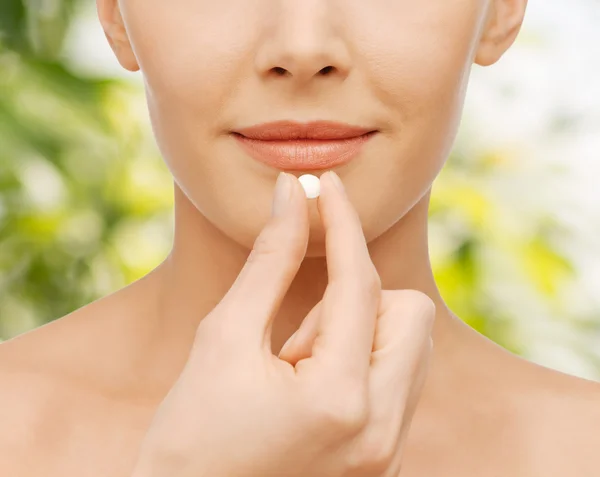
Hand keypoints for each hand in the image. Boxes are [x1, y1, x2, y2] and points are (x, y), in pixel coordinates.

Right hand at [131, 171, 434, 476]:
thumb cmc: (190, 437)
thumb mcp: (222, 339)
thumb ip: (269, 261)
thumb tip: (291, 196)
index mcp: (339, 400)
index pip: (359, 283)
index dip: (341, 223)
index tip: (327, 185)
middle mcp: (381, 432)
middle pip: (412, 313)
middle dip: (360, 298)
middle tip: (298, 331)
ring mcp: (388, 453)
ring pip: (411, 347)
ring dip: (361, 332)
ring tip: (300, 364)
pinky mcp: (385, 461)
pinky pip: (399, 382)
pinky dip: (364, 362)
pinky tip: (315, 385)